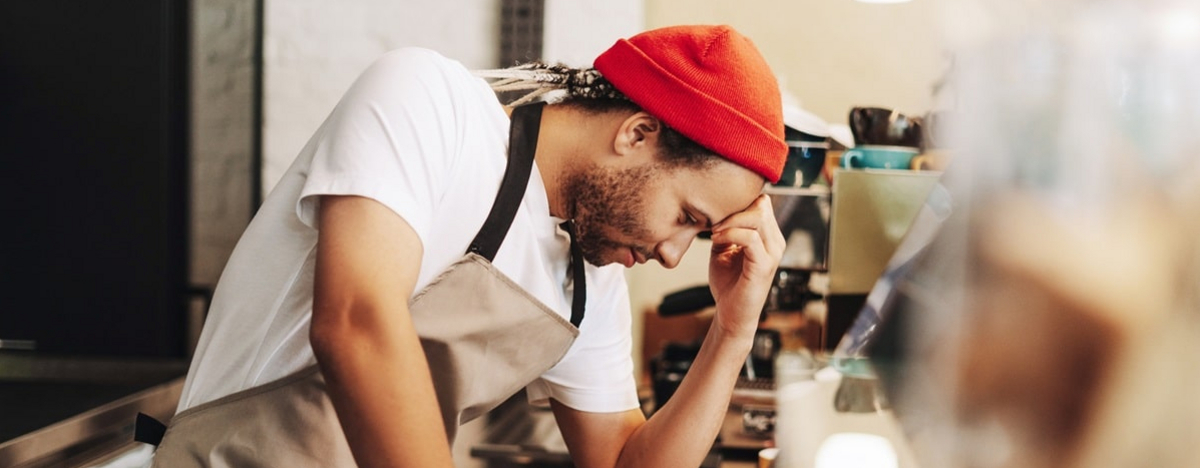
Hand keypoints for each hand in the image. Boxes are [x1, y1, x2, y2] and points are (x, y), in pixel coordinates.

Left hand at [707, 194, 784, 338]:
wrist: (730, 314)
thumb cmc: (727, 282)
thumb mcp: (723, 247)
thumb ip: (725, 228)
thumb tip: (717, 209)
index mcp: (769, 236)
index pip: (761, 203)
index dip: (738, 203)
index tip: (716, 215)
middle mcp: (776, 242)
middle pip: (761, 205)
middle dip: (733, 210)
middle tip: (713, 224)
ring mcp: (773, 253)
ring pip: (758, 217)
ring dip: (730, 221)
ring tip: (714, 233)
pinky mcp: (764, 266)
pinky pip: (750, 237)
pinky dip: (730, 234)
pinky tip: (716, 240)